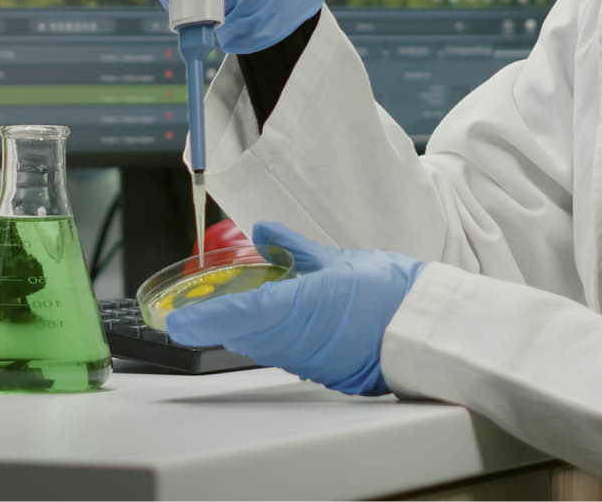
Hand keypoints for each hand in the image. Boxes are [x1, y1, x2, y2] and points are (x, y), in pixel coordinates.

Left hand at [165, 221, 424, 395]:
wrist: (425, 330)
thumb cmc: (390, 293)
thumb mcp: (338, 260)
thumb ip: (296, 248)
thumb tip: (265, 232)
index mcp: (301, 308)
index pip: (240, 314)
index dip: (204, 318)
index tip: (176, 320)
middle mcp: (298, 340)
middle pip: (243, 333)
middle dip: (216, 322)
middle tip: (190, 313)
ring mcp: (309, 359)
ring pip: (260, 344)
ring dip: (240, 329)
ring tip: (220, 314)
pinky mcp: (322, 369)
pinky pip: (282, 352)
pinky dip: (266, 336)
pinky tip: (265, 323)